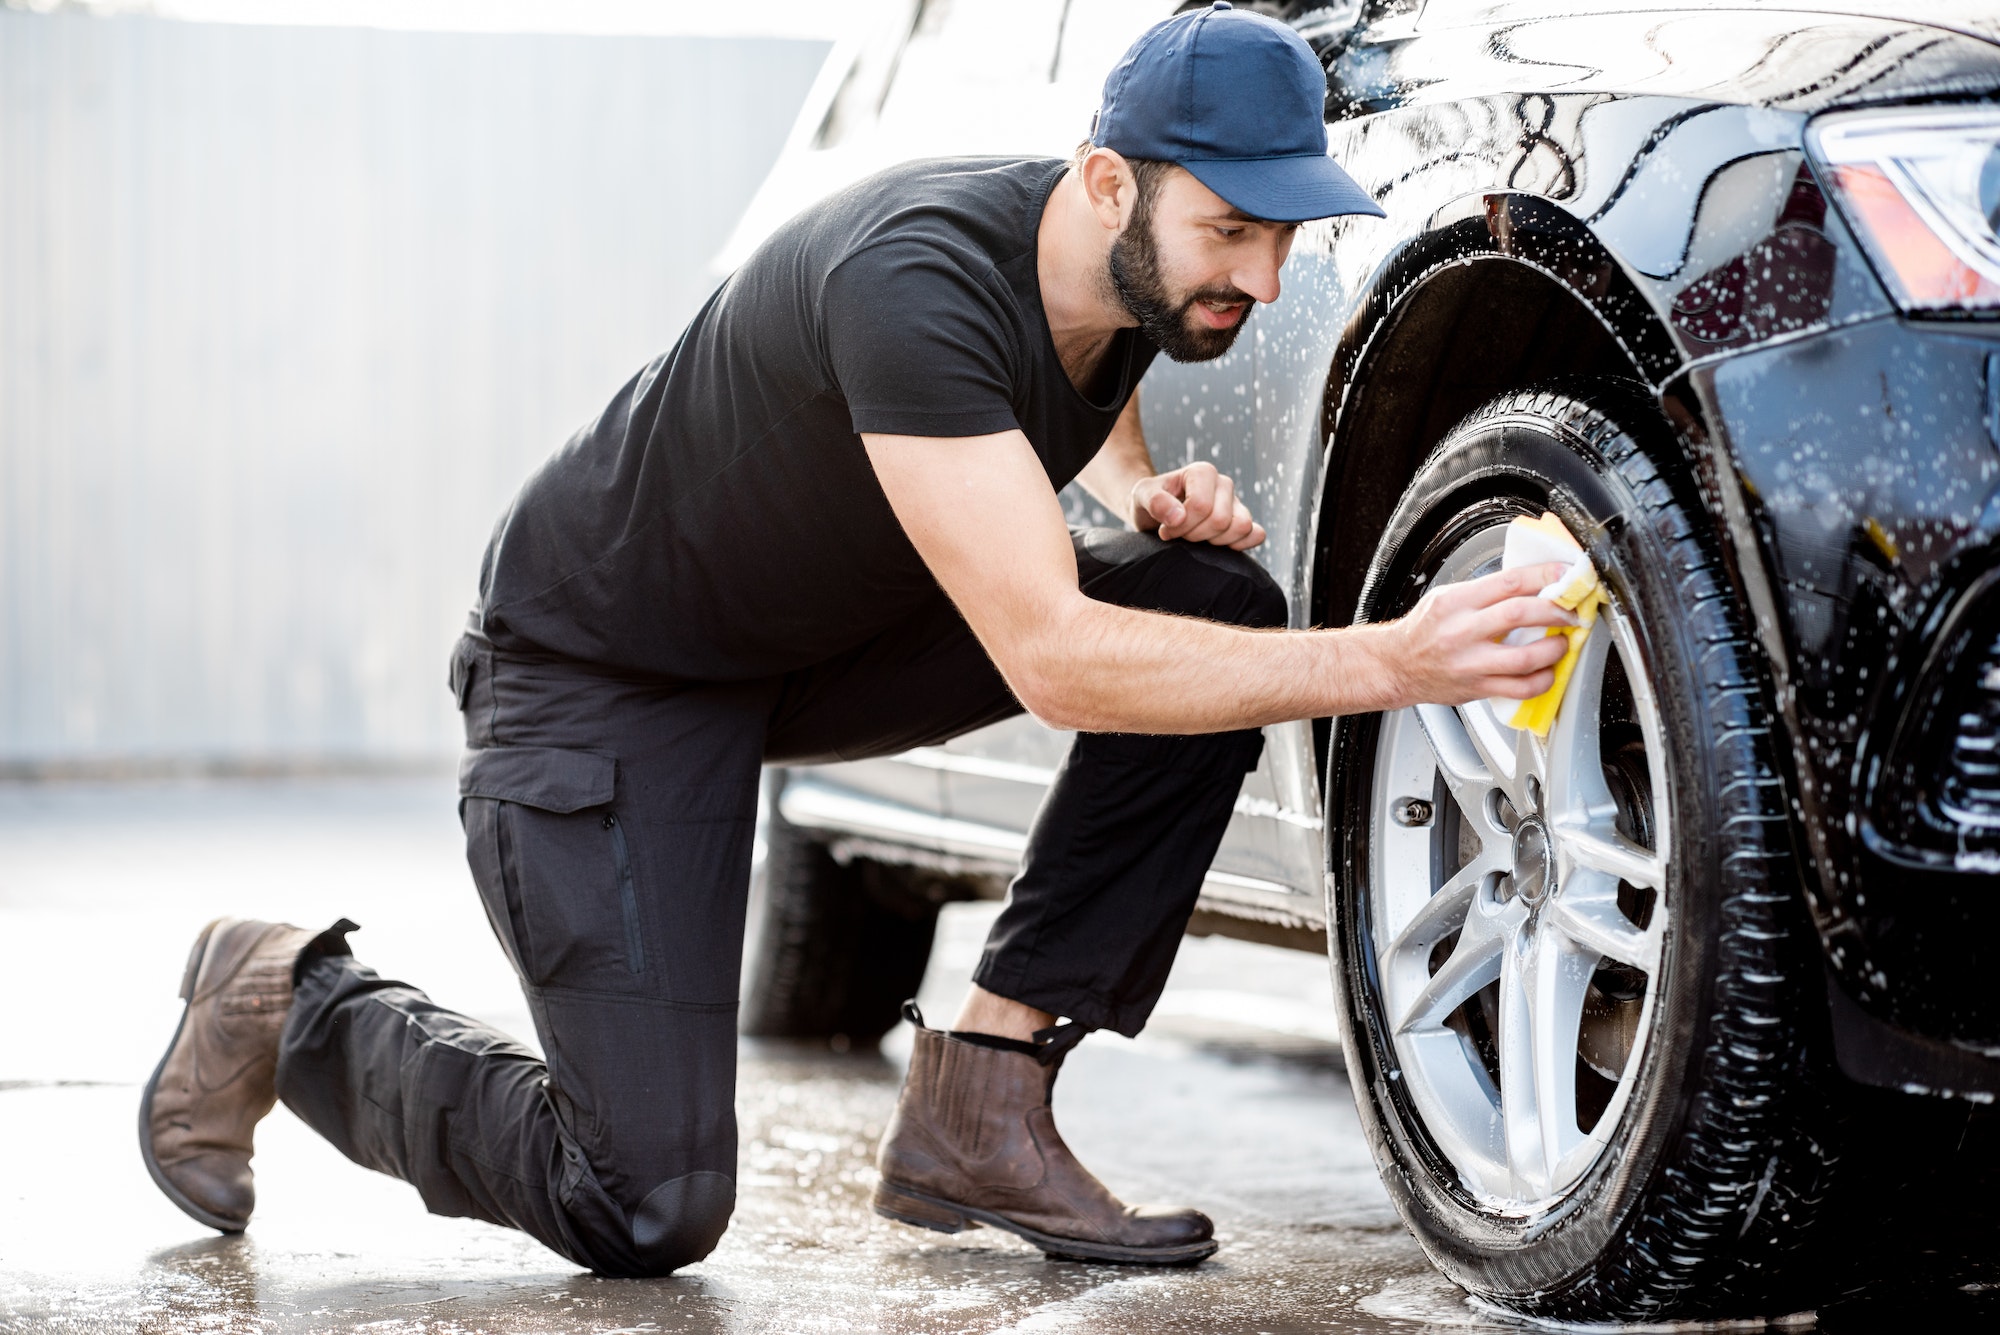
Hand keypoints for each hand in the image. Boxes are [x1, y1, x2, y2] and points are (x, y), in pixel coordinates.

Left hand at [1131, 461, 1265, 549]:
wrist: (1155, 512)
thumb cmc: (1150, 501)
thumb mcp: (1142, 496)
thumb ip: (1155, 501)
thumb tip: (1178, 516)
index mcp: (1202, 472)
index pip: (1201, 506)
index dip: (1181, 525)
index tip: (1165, 530)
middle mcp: (1223, 484)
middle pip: (1220, 520)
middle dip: (1195, 536)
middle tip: (1179, 535)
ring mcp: (1236, 503)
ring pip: (1241, 527)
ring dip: (1214, 542)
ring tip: (1195, 538)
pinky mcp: (1243, 521)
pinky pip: (1256, 534)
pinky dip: (1240, 545)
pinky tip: (1216, 546)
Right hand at [1373, 563, 1580, 708]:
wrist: (1396, 666)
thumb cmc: (1423, 631)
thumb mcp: (1447, 597)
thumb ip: (1486, 592)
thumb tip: (1532, 585)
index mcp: (1457, 601)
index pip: (1510, 582)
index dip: (1545, 577)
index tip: (1566, 576)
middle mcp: (1462, 631)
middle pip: (1520, 614)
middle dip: (1557, 611)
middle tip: (1572, 611)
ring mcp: (1470, 663)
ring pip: (1525, 657)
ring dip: (1554, 649)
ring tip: (1562, 642)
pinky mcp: (1476, 688)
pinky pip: (1519, 688)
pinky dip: (1542, 680)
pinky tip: (1547, 672)